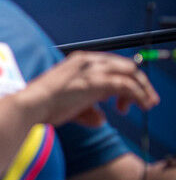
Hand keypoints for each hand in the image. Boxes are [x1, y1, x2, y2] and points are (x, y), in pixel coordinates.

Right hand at [16, 51, 159, 126]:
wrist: (32, 104)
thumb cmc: (44, 105)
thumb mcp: (70, 105)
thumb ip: (88, 110)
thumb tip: (101, 119)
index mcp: (80, 61)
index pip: (113, 64)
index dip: (126, 78)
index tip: (130, 97)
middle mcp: (88, 61)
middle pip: (127, 65)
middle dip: (141, 83)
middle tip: (147, 101)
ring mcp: (93, 70)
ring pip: (131, 73)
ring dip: (144, 90)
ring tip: (148, 104)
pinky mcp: (98, 82)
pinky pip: (128, 86)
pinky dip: (140, 96)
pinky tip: (143, 105)